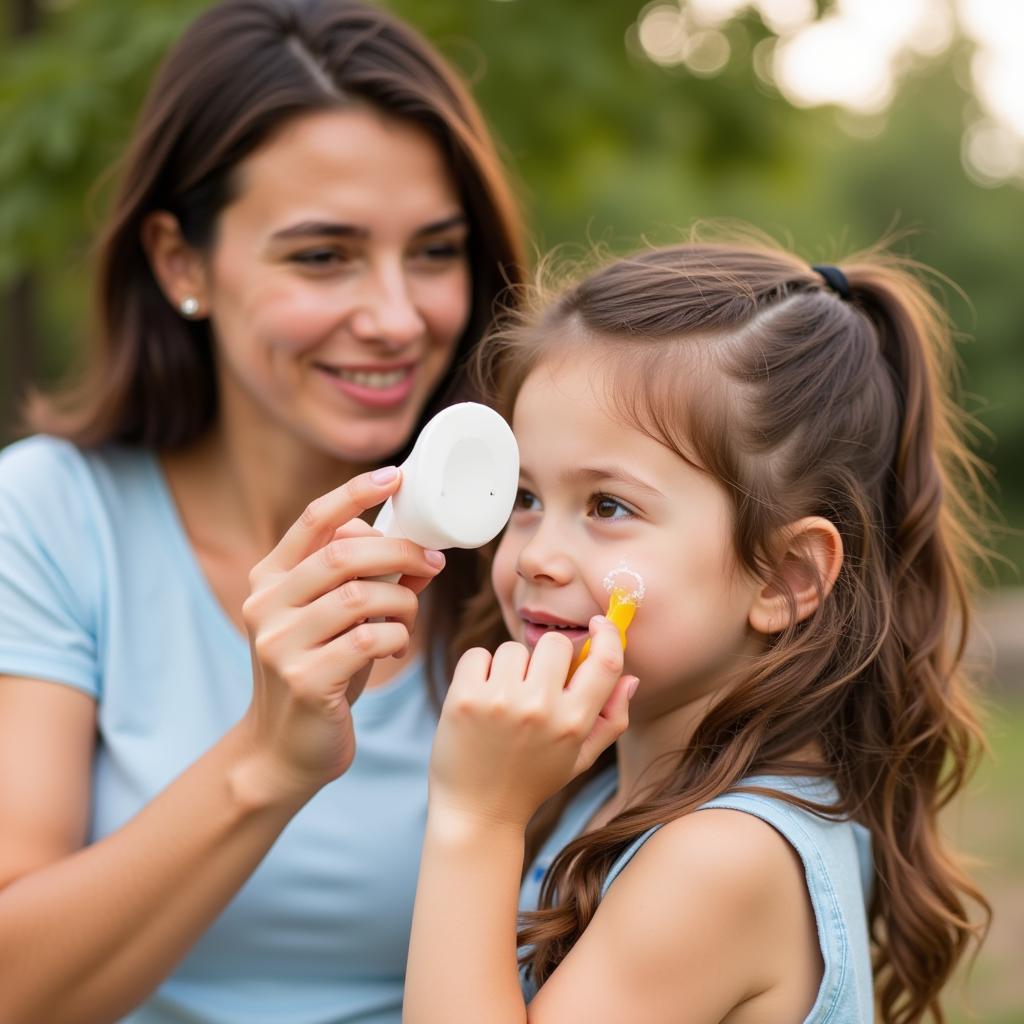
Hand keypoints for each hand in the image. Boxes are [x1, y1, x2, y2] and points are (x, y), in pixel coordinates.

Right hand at [238, 468, 444, 804]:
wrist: (284, 750)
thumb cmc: (320, 673)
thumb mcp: (333, 620)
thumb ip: (364, 581)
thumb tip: (416, 546)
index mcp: (270, 579)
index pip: (314, 521)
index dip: (357, 492)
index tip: (397, 476)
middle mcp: (267, 604)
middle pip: (346, 554)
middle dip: (401, 552)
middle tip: (432, 563)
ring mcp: (280, 643)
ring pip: (363, 597)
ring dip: (402, 604)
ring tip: (407, 619)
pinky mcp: (305, 679)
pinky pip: (372, 640)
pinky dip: (397, 638)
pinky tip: (396, 647)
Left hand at [429, 617, 636, 830]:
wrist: (477, 813)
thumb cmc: (532, 781)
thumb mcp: (580, 758)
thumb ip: (611, 719)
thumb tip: (631, 678)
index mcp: (574, 723)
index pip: (605, 663)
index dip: (608, 634)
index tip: (599, 623)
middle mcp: (541, 709)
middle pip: (555, 643)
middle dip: (546, 658)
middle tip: (533, 684)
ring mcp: (501, 702)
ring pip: (512, 649)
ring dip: (508, 669)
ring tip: (502, 702)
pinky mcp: (464, 698)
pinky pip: (477, 655)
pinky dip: (477, 671)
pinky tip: (478, 700)